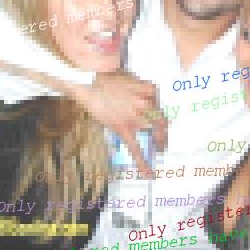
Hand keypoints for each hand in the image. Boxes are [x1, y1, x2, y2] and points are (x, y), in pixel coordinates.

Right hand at [0, 55, 166, 173]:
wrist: (85, 79)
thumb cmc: (99, 75)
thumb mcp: (121, 76)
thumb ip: (130, 85)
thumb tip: (128, 88)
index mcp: (146, 87)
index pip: (161, 102)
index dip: (162, 113)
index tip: (162, 121)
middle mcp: (146, 101)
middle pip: (162, 119)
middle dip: (164, 131)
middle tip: (164, 140)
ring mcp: (135, 115)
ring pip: (154, 131)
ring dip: (159, 142)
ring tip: (160, 152)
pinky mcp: (124, 126)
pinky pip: (136, 147)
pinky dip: (144, 162)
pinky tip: (149, 174)